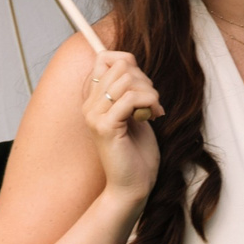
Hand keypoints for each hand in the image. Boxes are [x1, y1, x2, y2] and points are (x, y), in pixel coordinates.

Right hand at [80, 48, 159, 201]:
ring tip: (154, 111)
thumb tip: (131, 62)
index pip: (105, 58)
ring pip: (127, 80)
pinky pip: (131, 98)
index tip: (143, 86)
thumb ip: (129, 90)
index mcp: (93, 99)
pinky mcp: (105, 127)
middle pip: (120, 66)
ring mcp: (94, 116)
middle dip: (145, 80)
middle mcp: (89, 105)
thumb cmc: (136, 153)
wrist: (132, 186)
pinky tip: (154, 116)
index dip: (129, 63)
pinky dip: (149, 103)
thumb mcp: (133, 113)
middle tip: (152, 102)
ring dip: (150, 93)